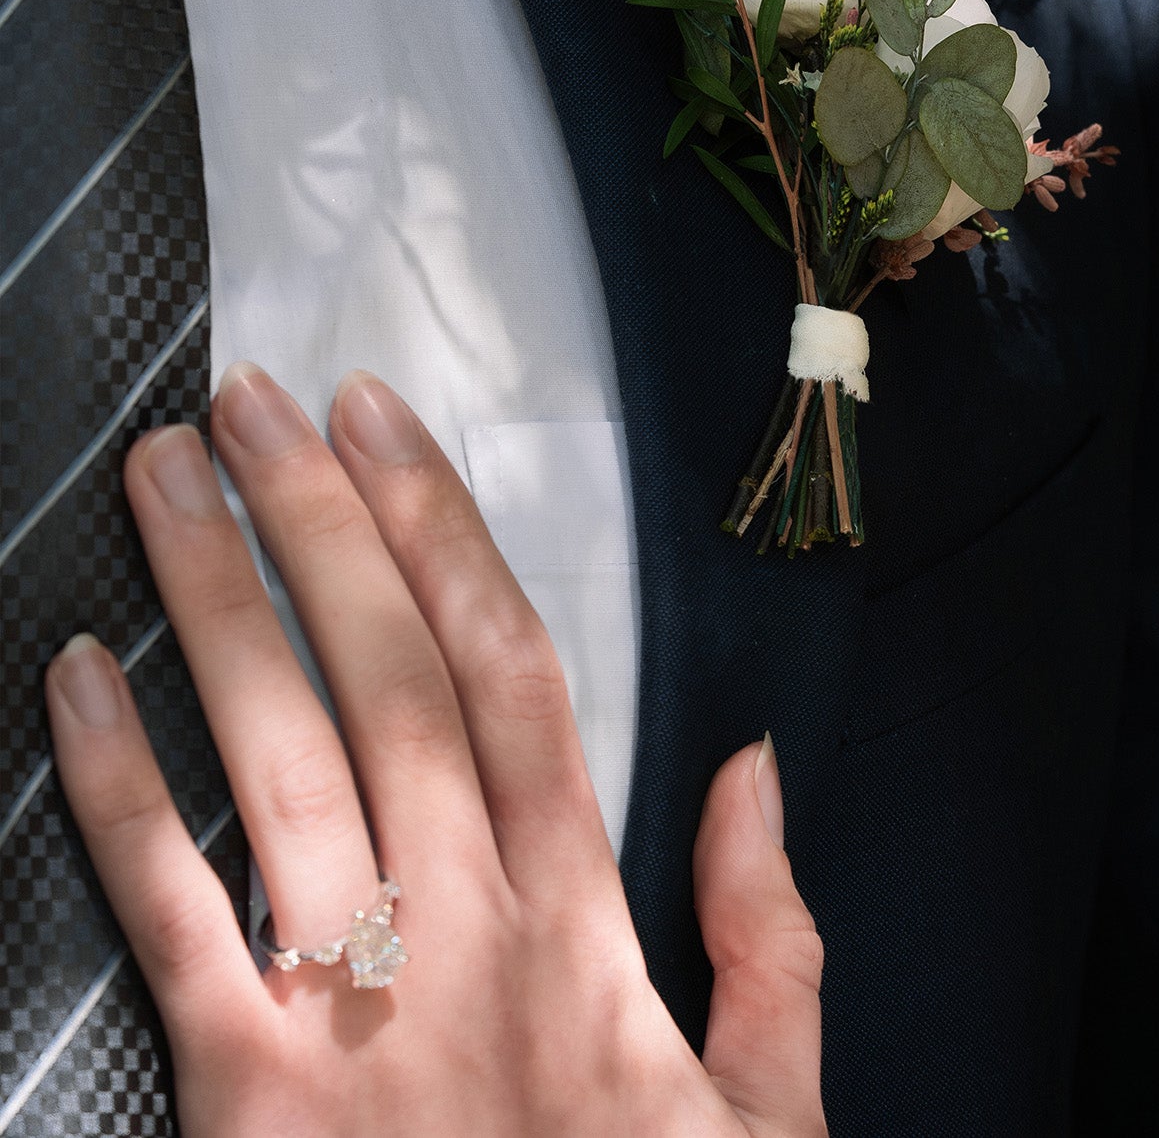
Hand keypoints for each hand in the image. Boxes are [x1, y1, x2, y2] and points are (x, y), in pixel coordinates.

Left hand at [42, 365, 824, 1136]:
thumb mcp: (765, 1112)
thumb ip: (770, 936)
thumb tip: (753, 769)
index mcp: (583, 923)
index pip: (511, 672)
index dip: (445, 534)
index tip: (387, 427)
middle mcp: (460, 931)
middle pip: (385, 677)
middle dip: (321, 520)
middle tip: (259, 399)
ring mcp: (344, 1007)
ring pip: (277, 754)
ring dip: (217, 601)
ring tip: (167, 476)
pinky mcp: (239, 1095)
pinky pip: (166, 913)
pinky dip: (118, 785)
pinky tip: (80, 675)